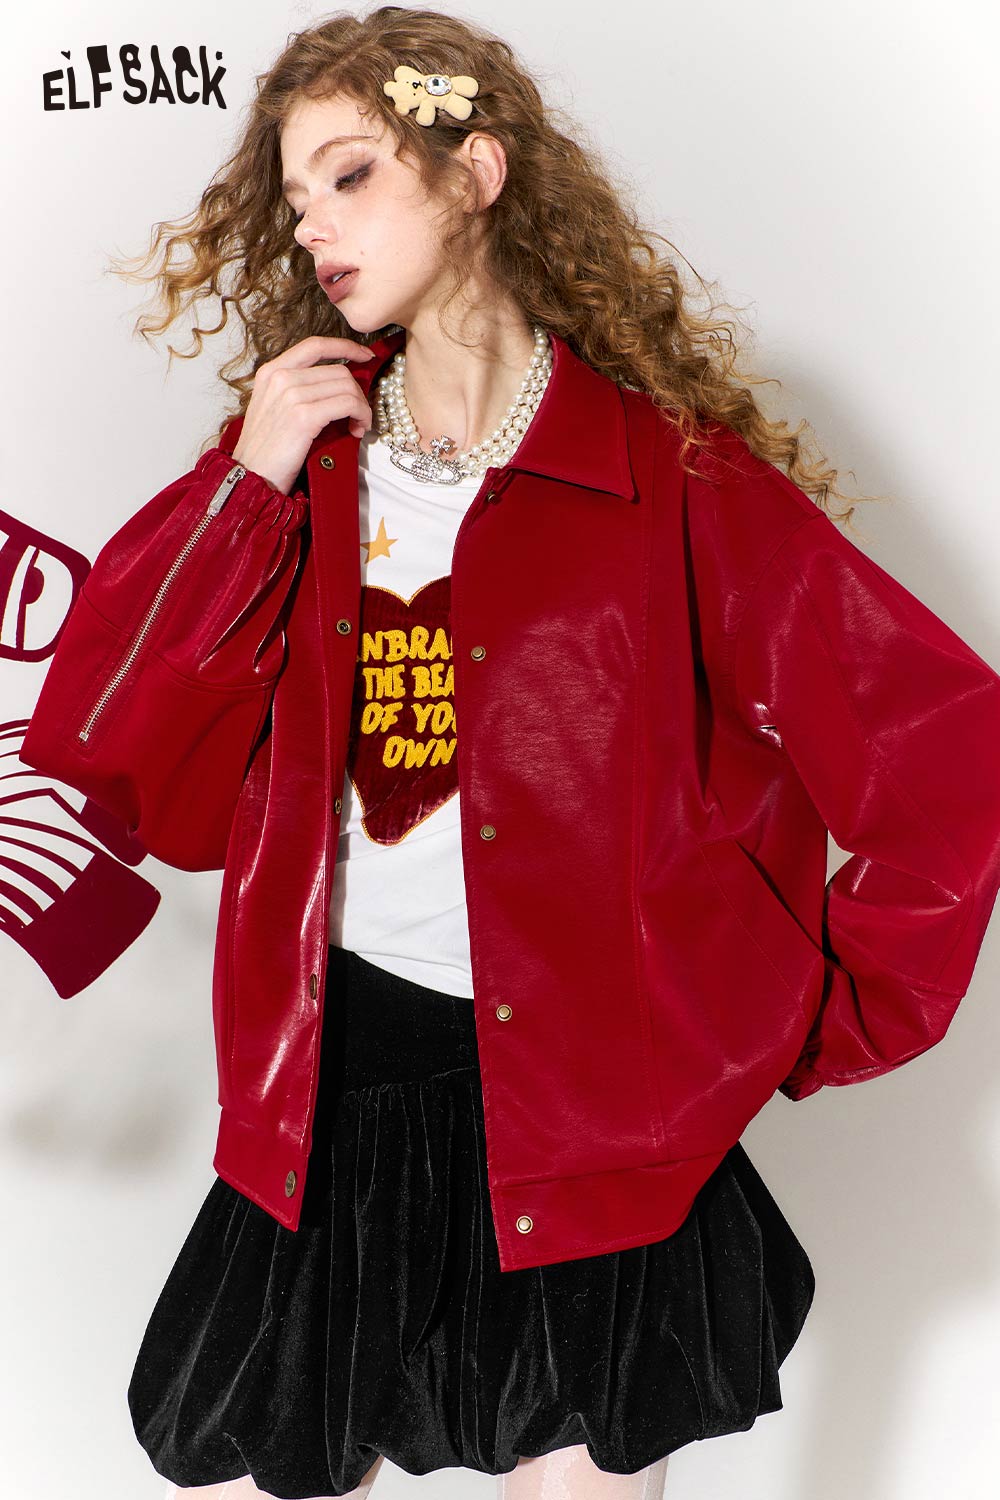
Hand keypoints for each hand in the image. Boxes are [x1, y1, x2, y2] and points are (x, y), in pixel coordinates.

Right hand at [231, 335, 376, 494]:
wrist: (250, 477)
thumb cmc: (265, 450)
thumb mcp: (273, 408)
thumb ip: (296, 389)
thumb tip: (334, 383)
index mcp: (271, 372)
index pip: (315, 345)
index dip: (345, 347)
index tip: (364, 356)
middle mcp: (280, 377)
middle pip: (338, 370)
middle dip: (357, 391)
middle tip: (359, 413)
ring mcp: (291, 395)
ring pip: (347, 386)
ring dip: (361, 406)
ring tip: (358, 424)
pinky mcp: (304, 416)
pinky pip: (348, 404)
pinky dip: (361, 415)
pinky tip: (356, 429)